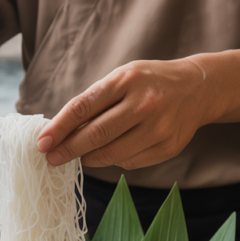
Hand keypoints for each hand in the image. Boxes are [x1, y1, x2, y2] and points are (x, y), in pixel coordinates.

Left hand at [37, 59, 214, 168]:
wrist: (197, 89)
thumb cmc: (148, 82)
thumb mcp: (122, 78)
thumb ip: (95, 102)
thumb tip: (60, 131)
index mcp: (127, 80)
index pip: (84, 107)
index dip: (59, 128)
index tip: (41, 142)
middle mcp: (144, 104)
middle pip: (97, 135)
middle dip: (69, 149)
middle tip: (51, 158)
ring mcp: (159, 128)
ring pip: (112, 154)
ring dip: (88, 158)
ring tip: (80, 155)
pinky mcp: (168, 148)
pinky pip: (129, 162)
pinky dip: (114, 159)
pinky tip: (112, 150)